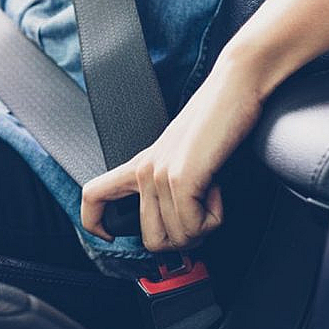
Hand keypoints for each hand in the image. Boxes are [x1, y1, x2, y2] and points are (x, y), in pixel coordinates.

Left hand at [81, 58, 265, 251]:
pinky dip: (213, 219)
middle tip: (202, 217)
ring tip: (212, 194)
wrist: (235, 88)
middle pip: (151, 241)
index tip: (111, 235)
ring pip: (178, 238)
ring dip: (203, 227)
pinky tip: (217, 189)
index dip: (94, 223)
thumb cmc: (218, 121)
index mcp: (140, 164)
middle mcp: (144, 170)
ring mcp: (159, 174)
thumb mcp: (185, 157)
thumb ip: (173, 188)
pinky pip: (193, 227)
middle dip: (184, 240)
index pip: (93, 195)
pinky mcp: (180, 178)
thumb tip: (183, 233)